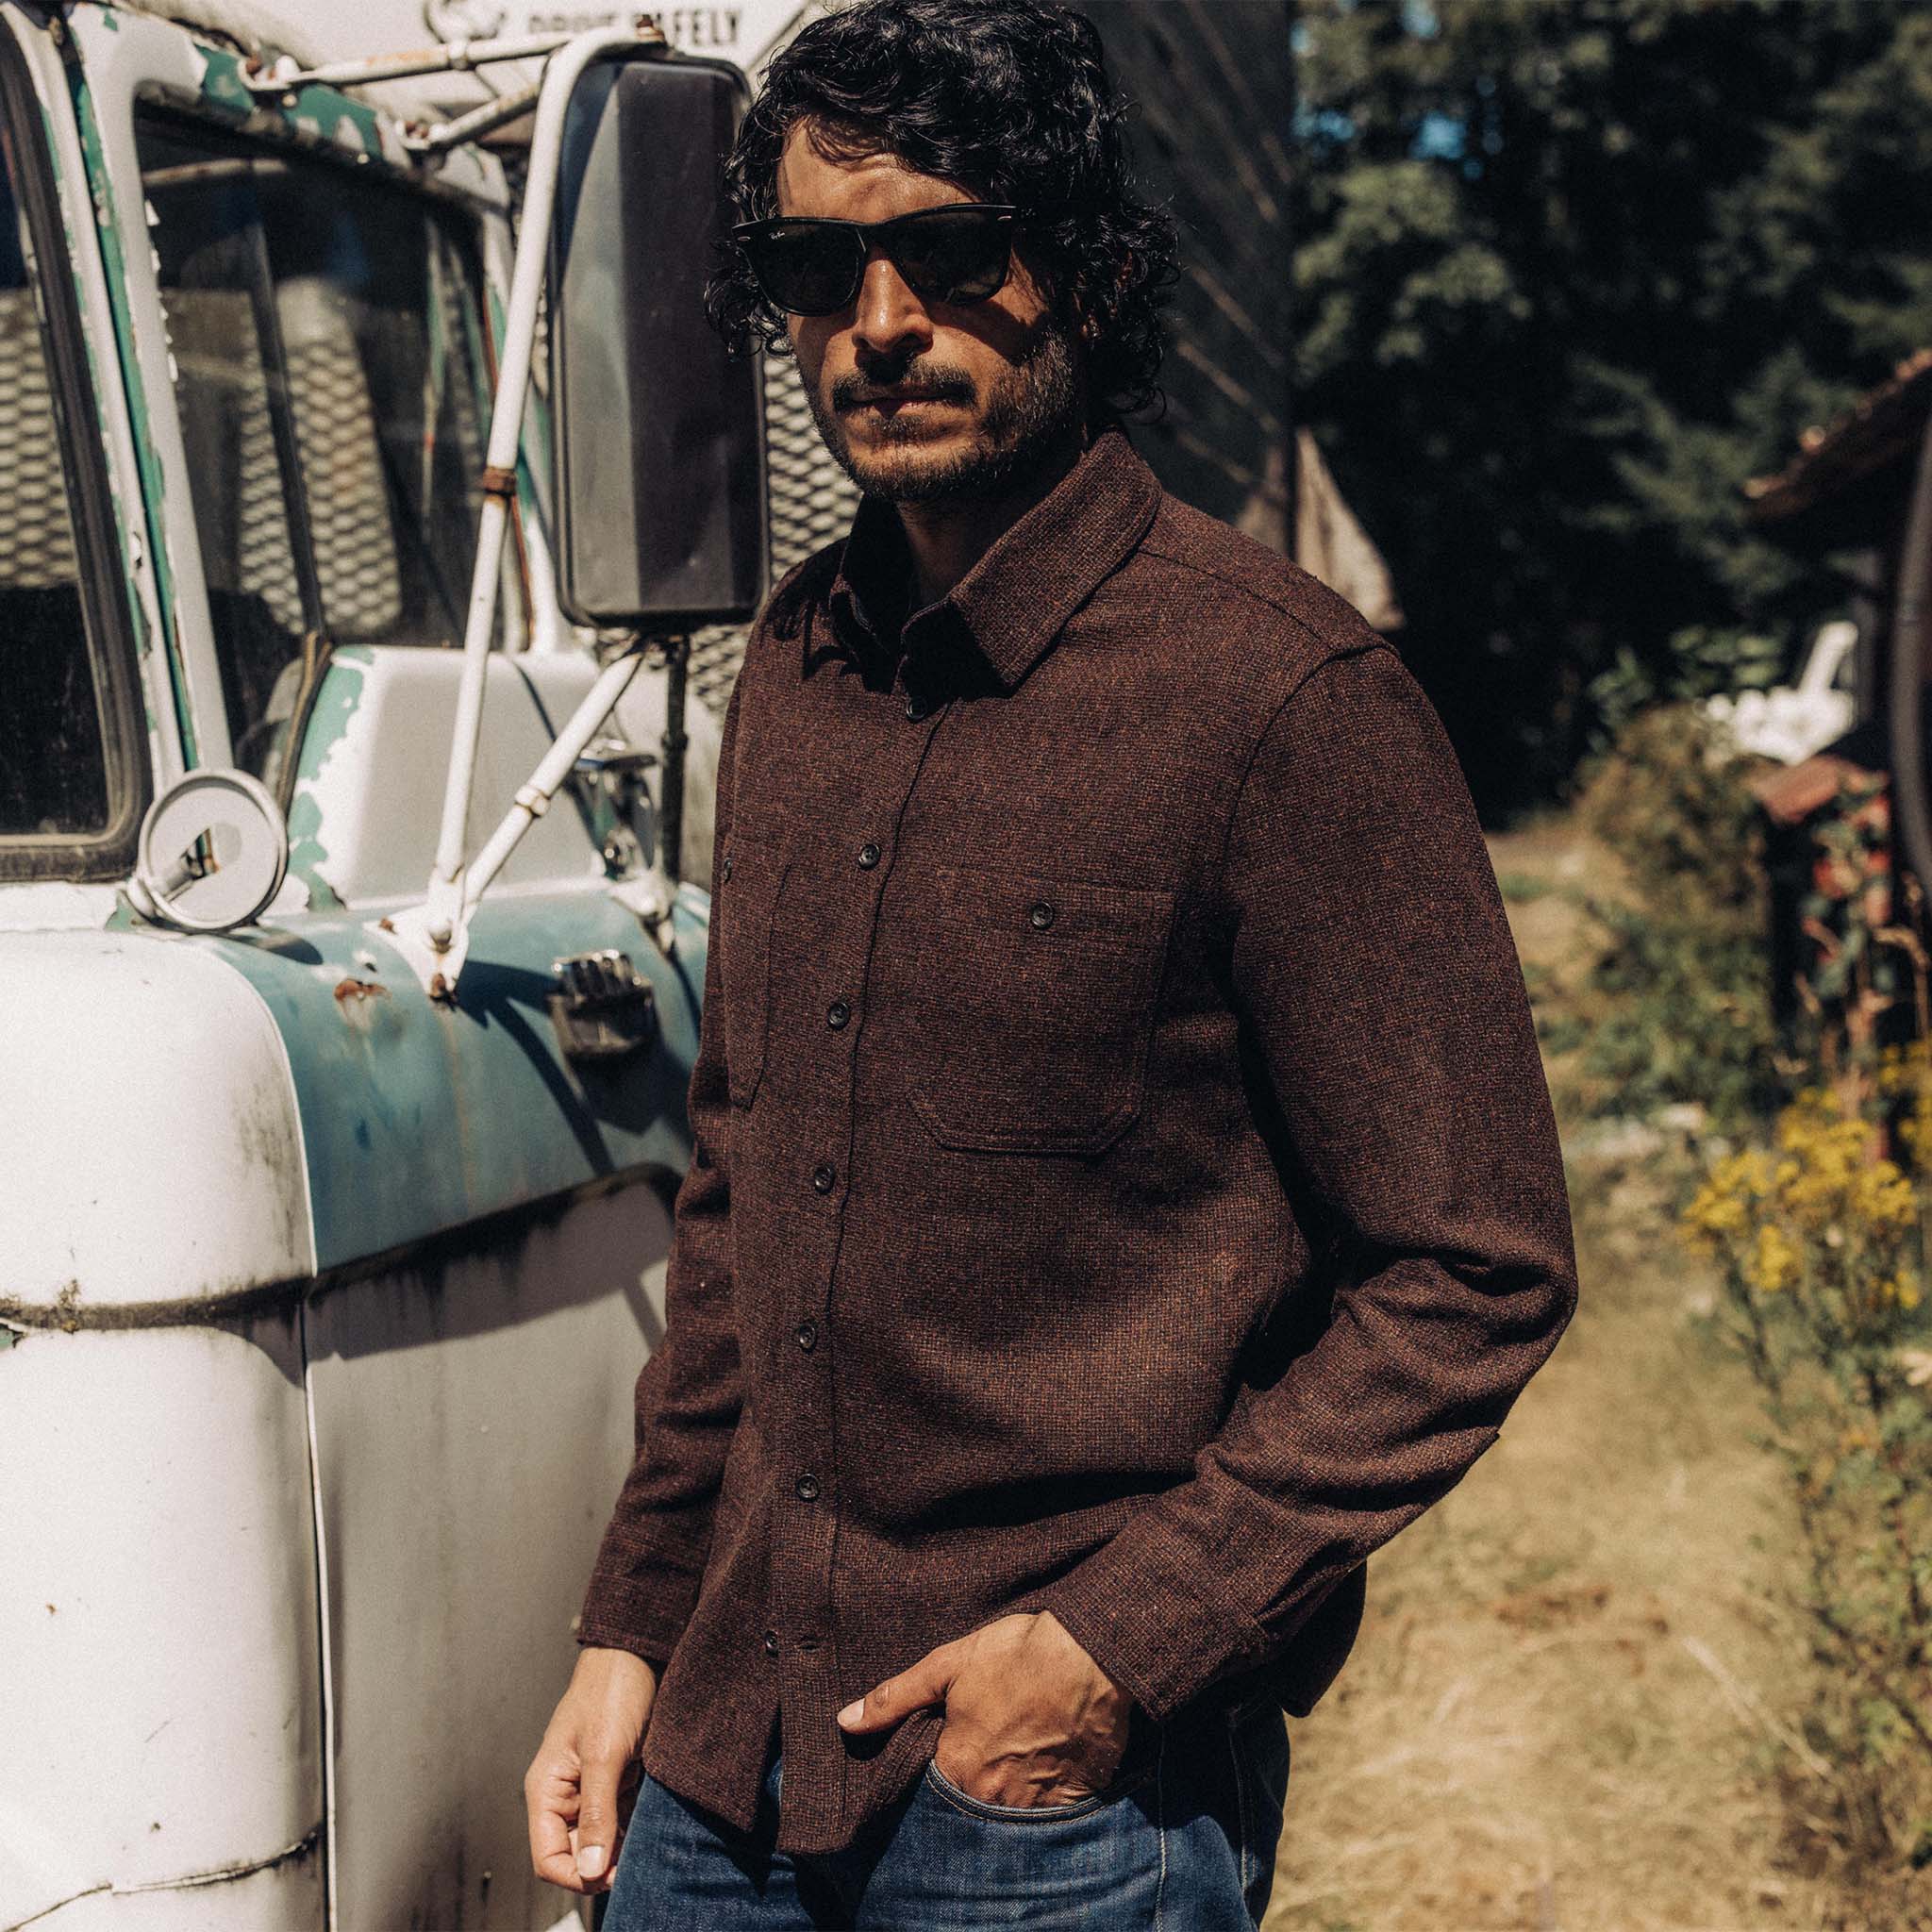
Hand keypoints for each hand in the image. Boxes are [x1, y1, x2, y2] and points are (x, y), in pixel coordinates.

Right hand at [525, 1646, 657, 1893]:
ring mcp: (591, 1789)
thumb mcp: (604, 1755)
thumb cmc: (611, 1691)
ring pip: (601, 1841)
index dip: (576, 1876)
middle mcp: (565, 1795)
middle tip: (636, 1862)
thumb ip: (596, 1814)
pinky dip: (635, 1828)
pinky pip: (621, 1820)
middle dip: (602, 1865)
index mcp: (547, 1790)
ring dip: (622, 1847)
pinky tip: (653, 1826)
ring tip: (647, 1842)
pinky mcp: (616, 1781)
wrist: (637, 1654)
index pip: (548, 1859)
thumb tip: (590, 1870)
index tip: (611, 1875)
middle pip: (575, 1855)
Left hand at [836, 1611, 1132, 1808]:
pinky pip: (1050, 1814)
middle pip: (969, 1808)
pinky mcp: (1076, 1799)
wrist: (1094, 1653)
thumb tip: (845, 1721)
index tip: (942, 1754)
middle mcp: (994, 1799)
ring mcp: (1037, 1805)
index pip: (928, 1793)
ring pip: (1009, 1816)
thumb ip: (895, 1699)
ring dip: (1005, 1796)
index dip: (932, 1775)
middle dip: (970, 1788)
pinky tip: (1044, 1766)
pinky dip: (1043, 1797)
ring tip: (1012, 1760)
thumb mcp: (948, 1665)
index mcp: (958, 1768)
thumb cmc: (1018, 1654)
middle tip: (982, 1754)